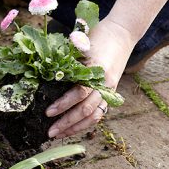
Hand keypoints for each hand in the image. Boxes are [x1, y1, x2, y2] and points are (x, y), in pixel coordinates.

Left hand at [45, 17, 136, 138]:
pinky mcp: (110, 92)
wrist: (122, 33)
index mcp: (96, 71)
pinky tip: (74, 128)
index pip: (79, 93)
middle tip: (50, 132)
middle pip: (85, 110)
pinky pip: (99, 113)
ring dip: (76, 128)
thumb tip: (46, 73)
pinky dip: (86, 122)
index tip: (48, 112)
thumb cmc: (97, 35)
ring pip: (93, 116)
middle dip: (67, 123)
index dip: (63, 104)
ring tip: (60, 135)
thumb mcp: (81, 44)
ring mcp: (109, 90)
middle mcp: (104, 84)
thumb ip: (69, 60)